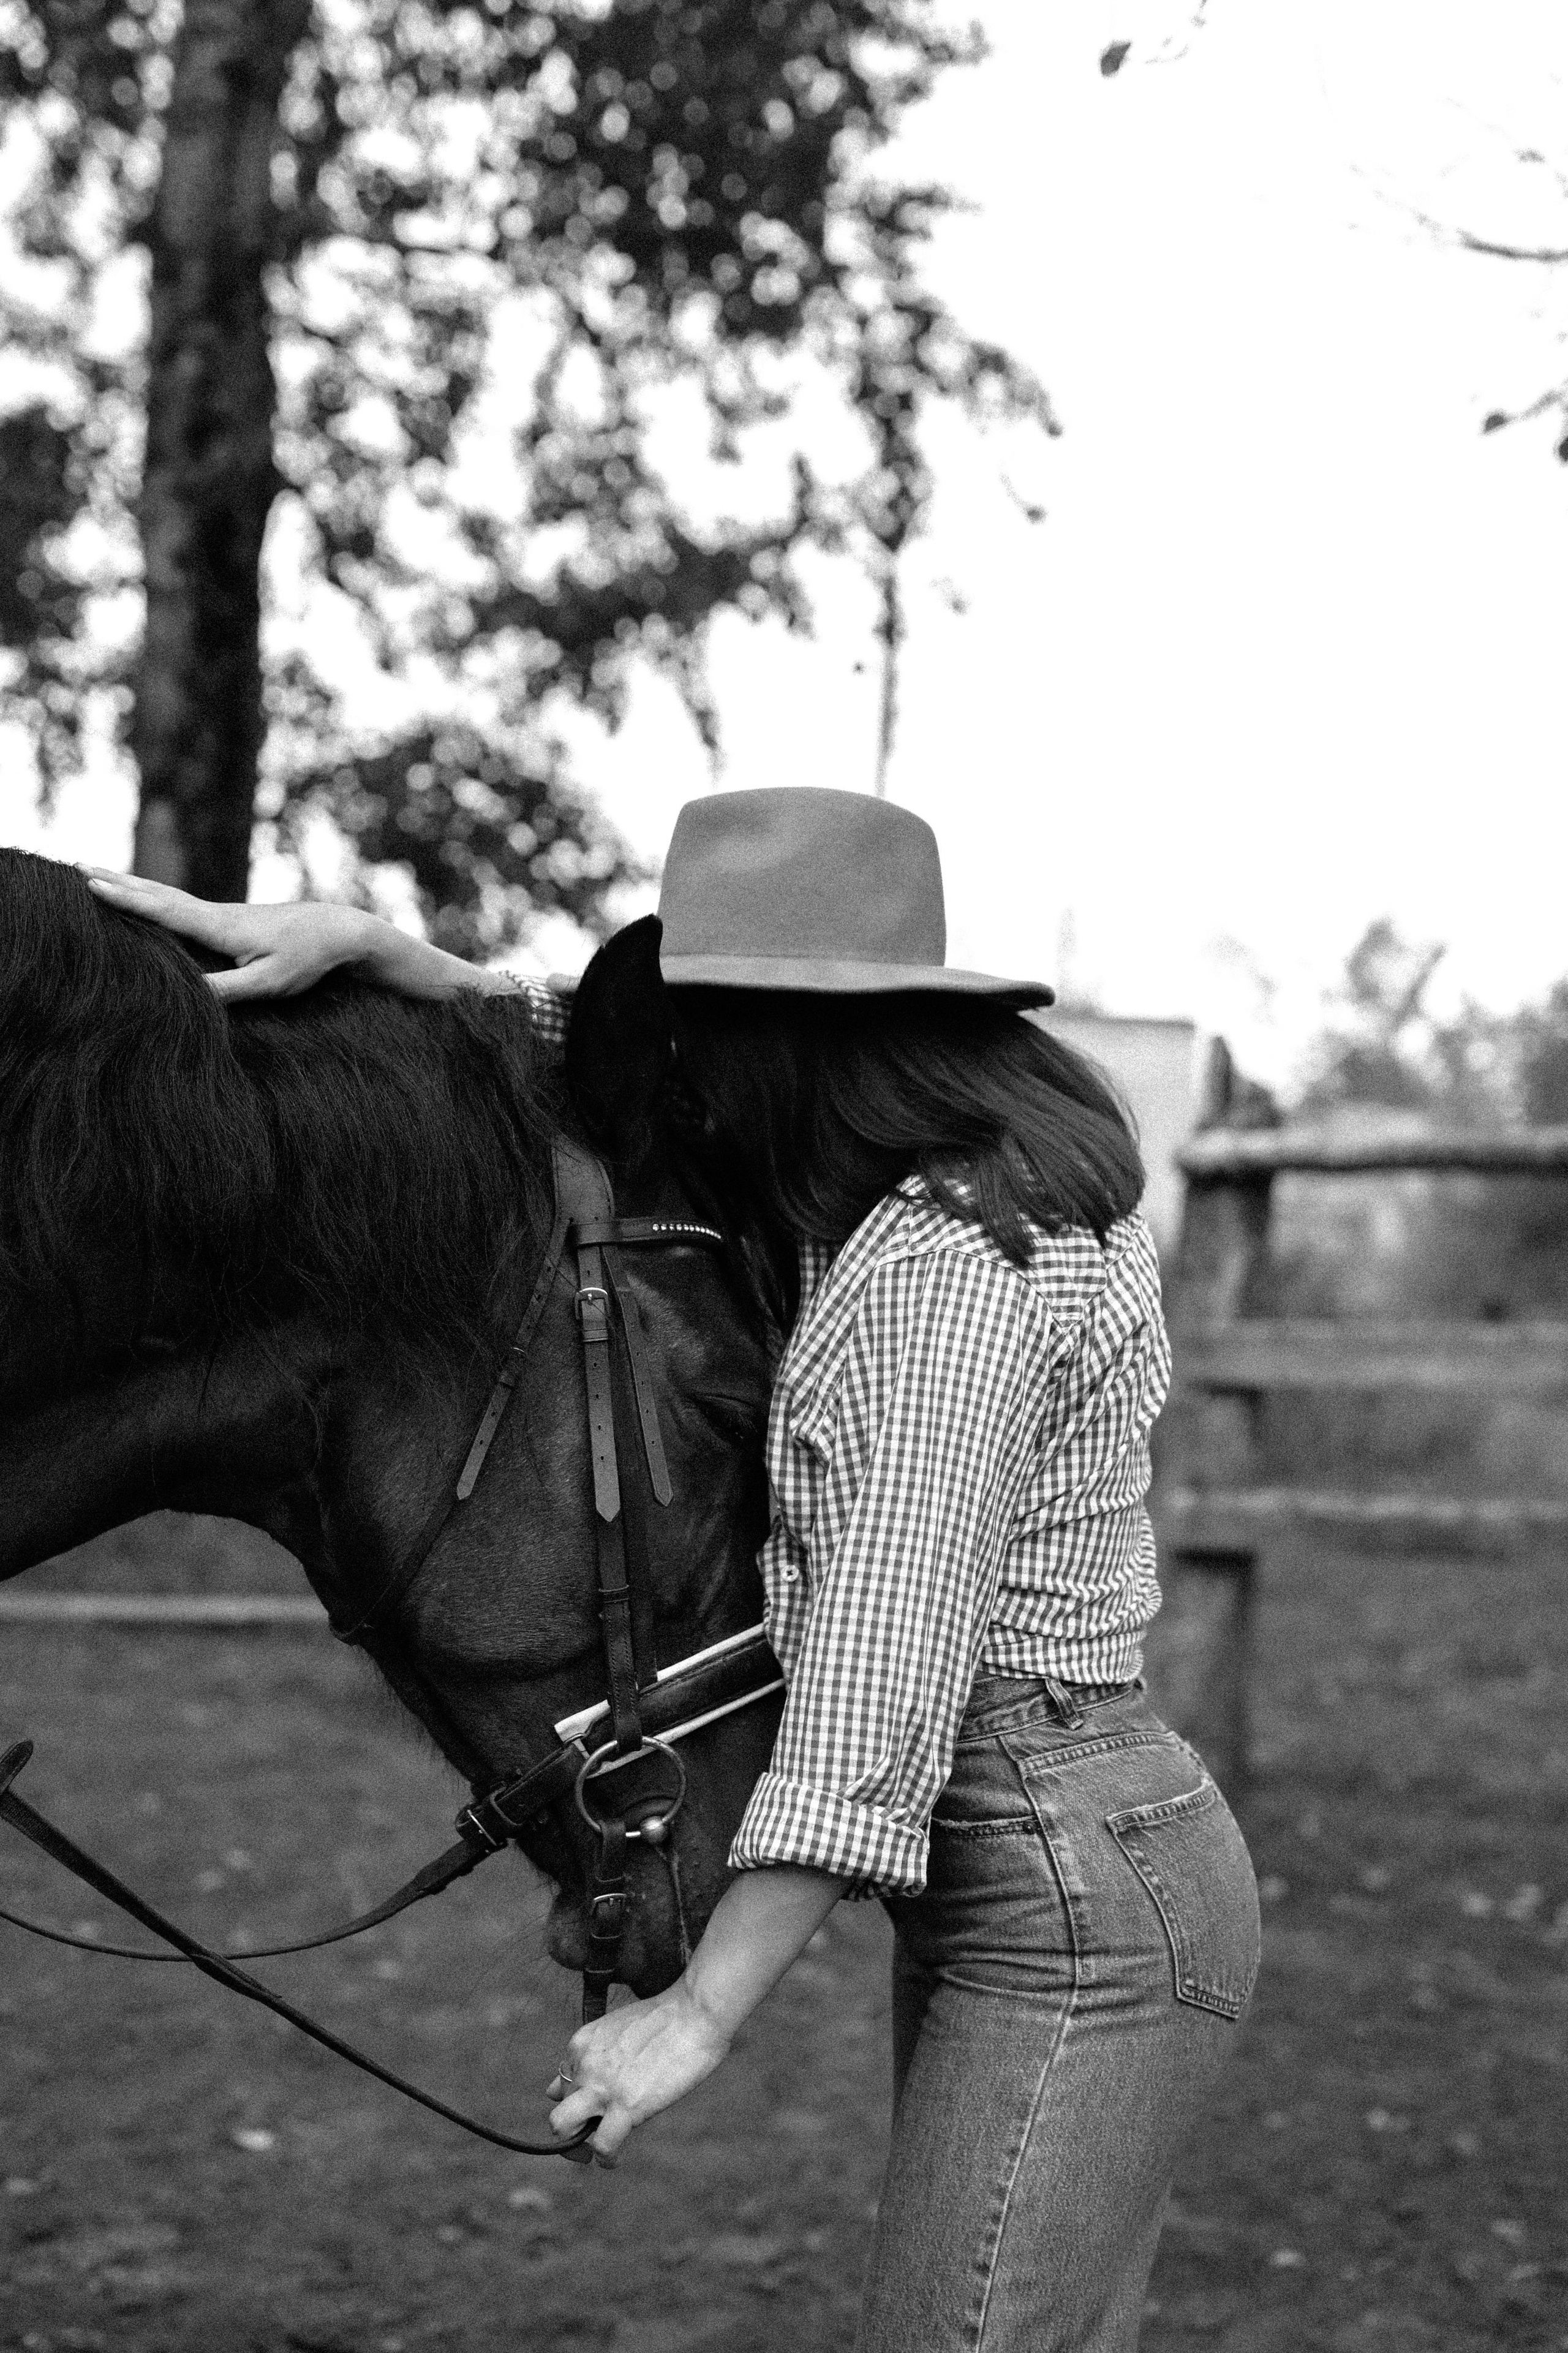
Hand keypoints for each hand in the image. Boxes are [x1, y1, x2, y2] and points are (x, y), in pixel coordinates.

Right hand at [85, 870, 374, 1001]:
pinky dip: (152, 896)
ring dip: (129, 884)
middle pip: (155, 894)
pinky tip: (144, 899)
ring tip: (96, 874)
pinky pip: (179, 905)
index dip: (125, 899)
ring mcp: (220, 913)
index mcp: (218, 926)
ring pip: (165, 896)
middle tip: (74, 868)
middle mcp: (214, 914)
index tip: (89, 885)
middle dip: (115, 882)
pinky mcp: (228, 919)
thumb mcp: (270, 981)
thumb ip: (230, 988)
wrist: (338, 931)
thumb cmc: (306, 959)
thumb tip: (189, 996)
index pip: (162, 911)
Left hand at [546, 1979, 732, 2167]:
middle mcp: (584, 2064)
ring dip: (576, 2144)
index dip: (580, 2102)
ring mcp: (602, 2086)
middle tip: (596, 2134)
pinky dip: (606, 2159)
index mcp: (582, 2044)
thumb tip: (575, 2081)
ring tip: (599, 2148)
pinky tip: (615, 2159)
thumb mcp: (619, 2028)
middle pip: (559, 2109)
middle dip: (574, 2127)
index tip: (597, 2109)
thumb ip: (597, 2053)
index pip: (562, 2086)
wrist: (695, 2011)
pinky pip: (602, 2146)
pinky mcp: (626, 2106)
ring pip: (562, 2128)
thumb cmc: (667, 2018)